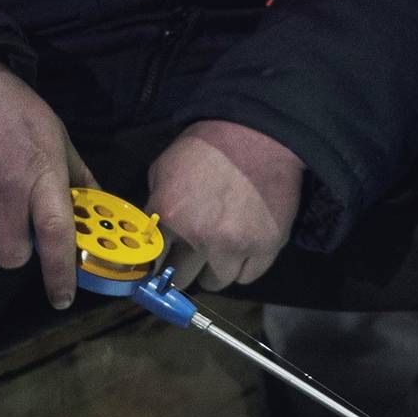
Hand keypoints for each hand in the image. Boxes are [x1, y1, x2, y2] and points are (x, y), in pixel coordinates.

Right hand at [0, 62, 94, 306]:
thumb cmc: (14, 111)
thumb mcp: (55, 135)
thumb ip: (77, 176)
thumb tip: (99, 211)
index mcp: (41, 172)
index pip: (55, 234)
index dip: (59, 273)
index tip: (62, 299)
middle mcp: (3, 186)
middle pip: (9, 256)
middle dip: (14, 251)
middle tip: (11, 226)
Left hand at [148, 120, 304, 291]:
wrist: (257, 133)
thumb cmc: (207, 146)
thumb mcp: (164, 168)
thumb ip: (156, 204)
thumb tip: (152, 231)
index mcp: (170, 216)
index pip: (152, 262)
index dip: (155, 264)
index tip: (161, 264)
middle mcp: (200, 238)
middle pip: (181, 278)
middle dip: (183, 268)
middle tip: (190, 256)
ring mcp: (235, 246)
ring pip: (215, 283)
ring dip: (213, 270)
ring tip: (219, 251)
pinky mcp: (266, 246)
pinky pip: (247, 277)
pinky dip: (242, 266)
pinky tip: (242, 248)